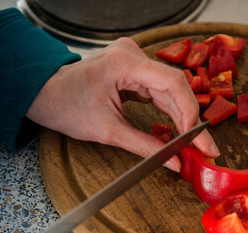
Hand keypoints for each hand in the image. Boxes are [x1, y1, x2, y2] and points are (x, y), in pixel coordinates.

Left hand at [26, 37, 219, 171]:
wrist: (42, 93)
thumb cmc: (65, 105)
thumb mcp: (106, 131)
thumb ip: (145, 146)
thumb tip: (174, 162)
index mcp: (124, 63)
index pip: (173, 84)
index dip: (191, 114)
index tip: (199, 141)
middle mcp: (131, 55)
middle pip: (174, 87)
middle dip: (190, 120)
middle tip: (205, 148)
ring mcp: (132, 61)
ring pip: (169, 90)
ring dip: (181, 117)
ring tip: (195, 144)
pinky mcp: (131, 70)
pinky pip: (157, 90)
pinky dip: (168, 111)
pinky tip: (179, 130)